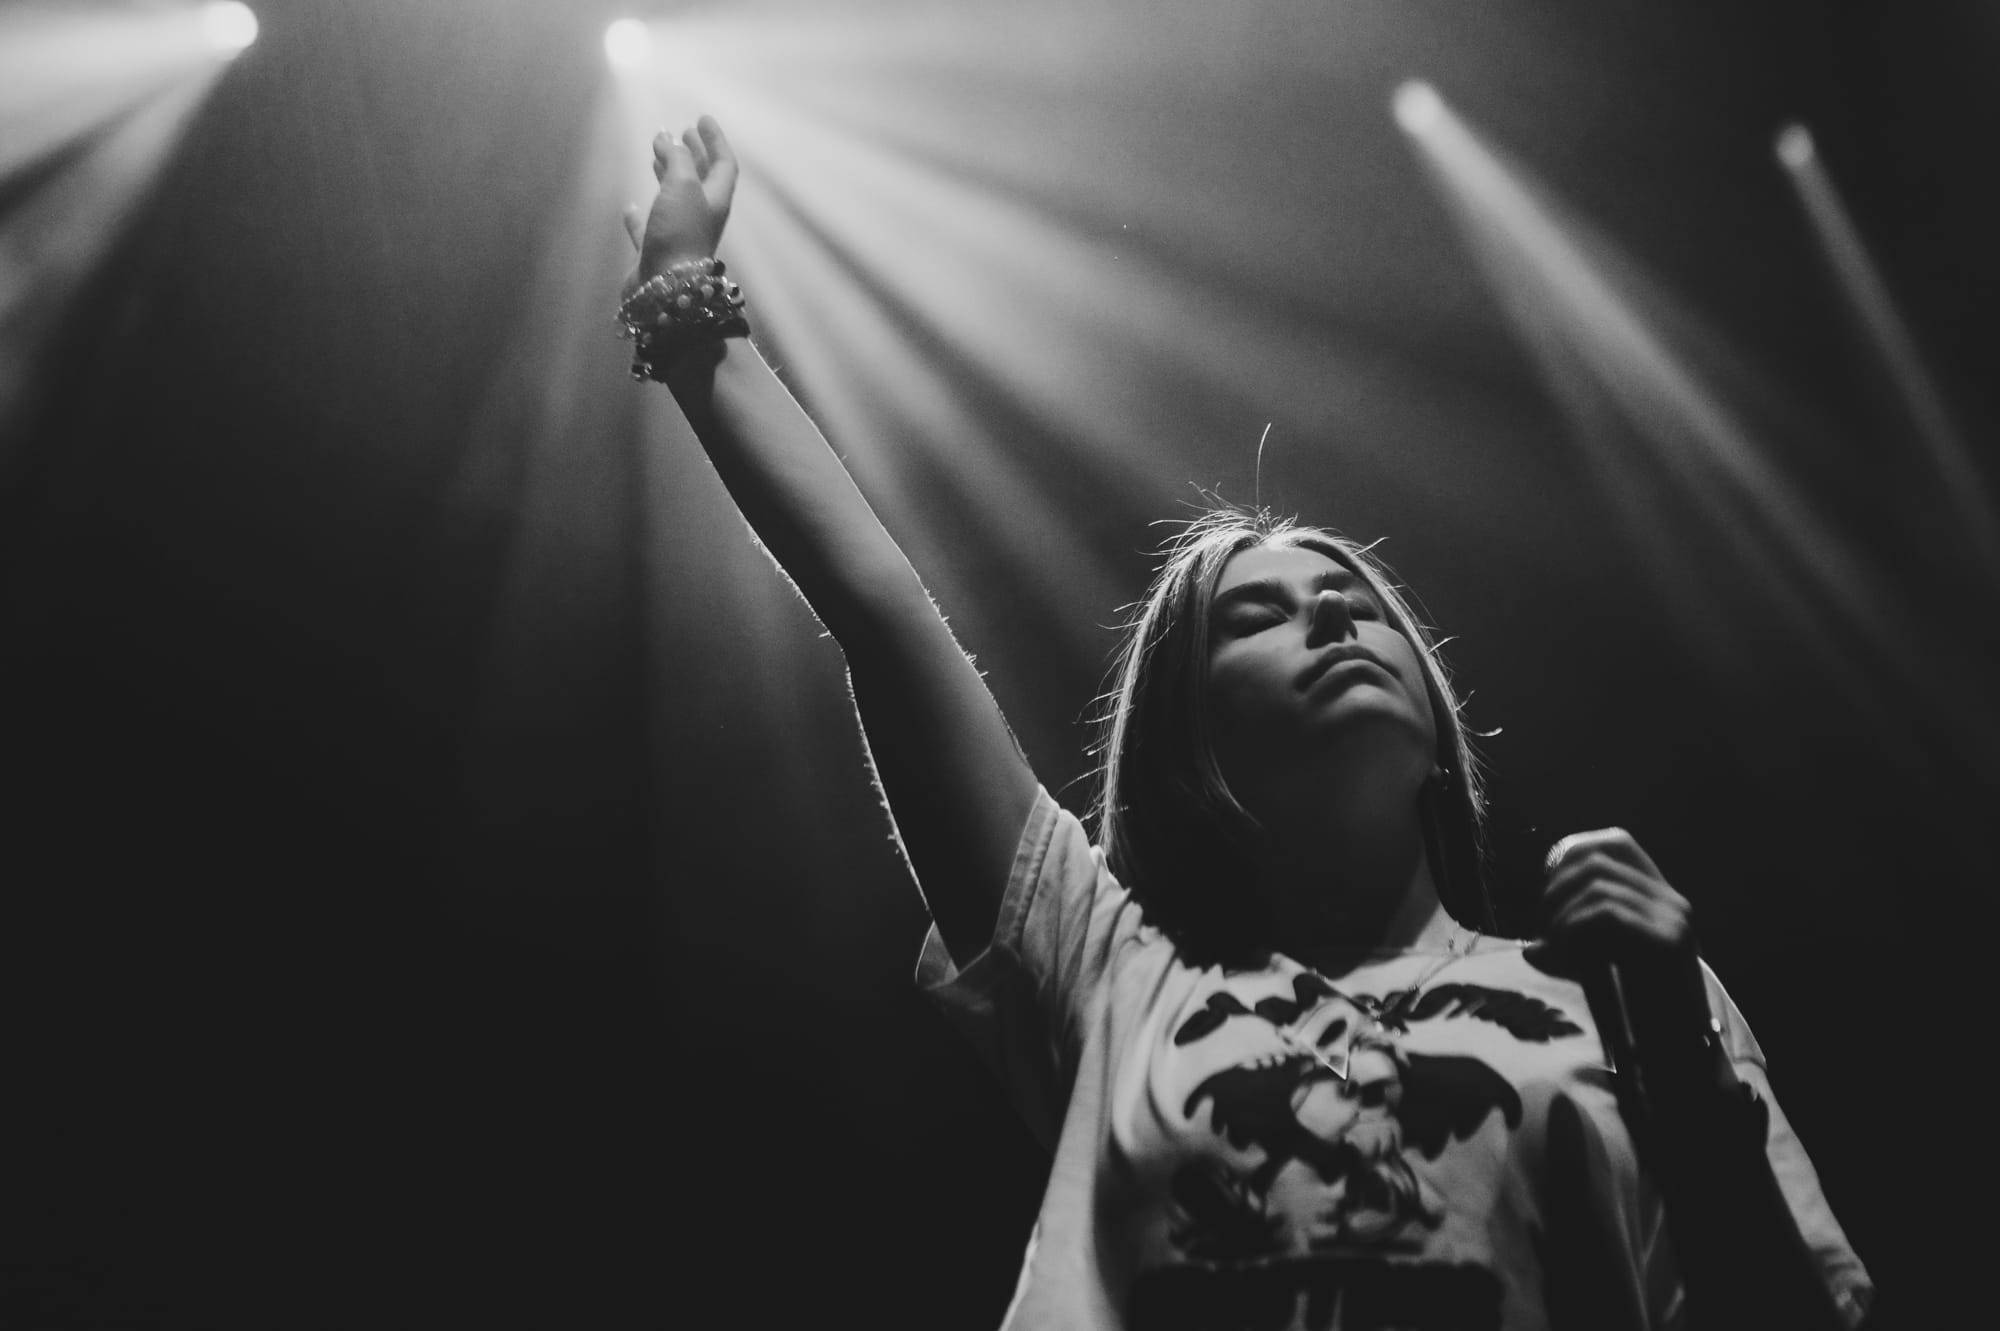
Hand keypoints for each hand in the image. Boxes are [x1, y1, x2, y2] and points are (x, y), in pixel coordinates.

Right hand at [622, 116, 738, 286]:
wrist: (666, 288)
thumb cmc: (680, 233)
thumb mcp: (683, 186)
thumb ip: (677, 159)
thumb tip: (668, 139)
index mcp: (716, 200)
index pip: (724, 164)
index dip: (715, 140)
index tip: (702, 119)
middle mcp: (701, 217)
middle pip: (702, 180)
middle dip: (694, 154)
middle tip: (683, 132)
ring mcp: (678, 235)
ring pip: (675, 200)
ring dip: (667, 175)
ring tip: (656, 155)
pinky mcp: (655, 251)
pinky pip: (648, 228)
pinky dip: (639, 215)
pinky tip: (629, 205)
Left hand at [1526, 827, 1711, 1042]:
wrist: (1679, 1055)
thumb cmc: (1637, 1013)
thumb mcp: (1604, 963)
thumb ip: (1580, 936)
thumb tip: (1532, 942)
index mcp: (1661, 899)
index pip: (1617, 843)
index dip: (1572, 855)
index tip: (1549, 892)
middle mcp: (1673, 902)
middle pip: (1597, 861)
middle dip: (1556, 889)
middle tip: (1542, 928)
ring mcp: (1675, 920)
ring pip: (1597, 886)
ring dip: (1561, 914)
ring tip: (1552, 946)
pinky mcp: (1669, 943)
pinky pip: (1605, 914)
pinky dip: (1573, 929)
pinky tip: (1565, 954)